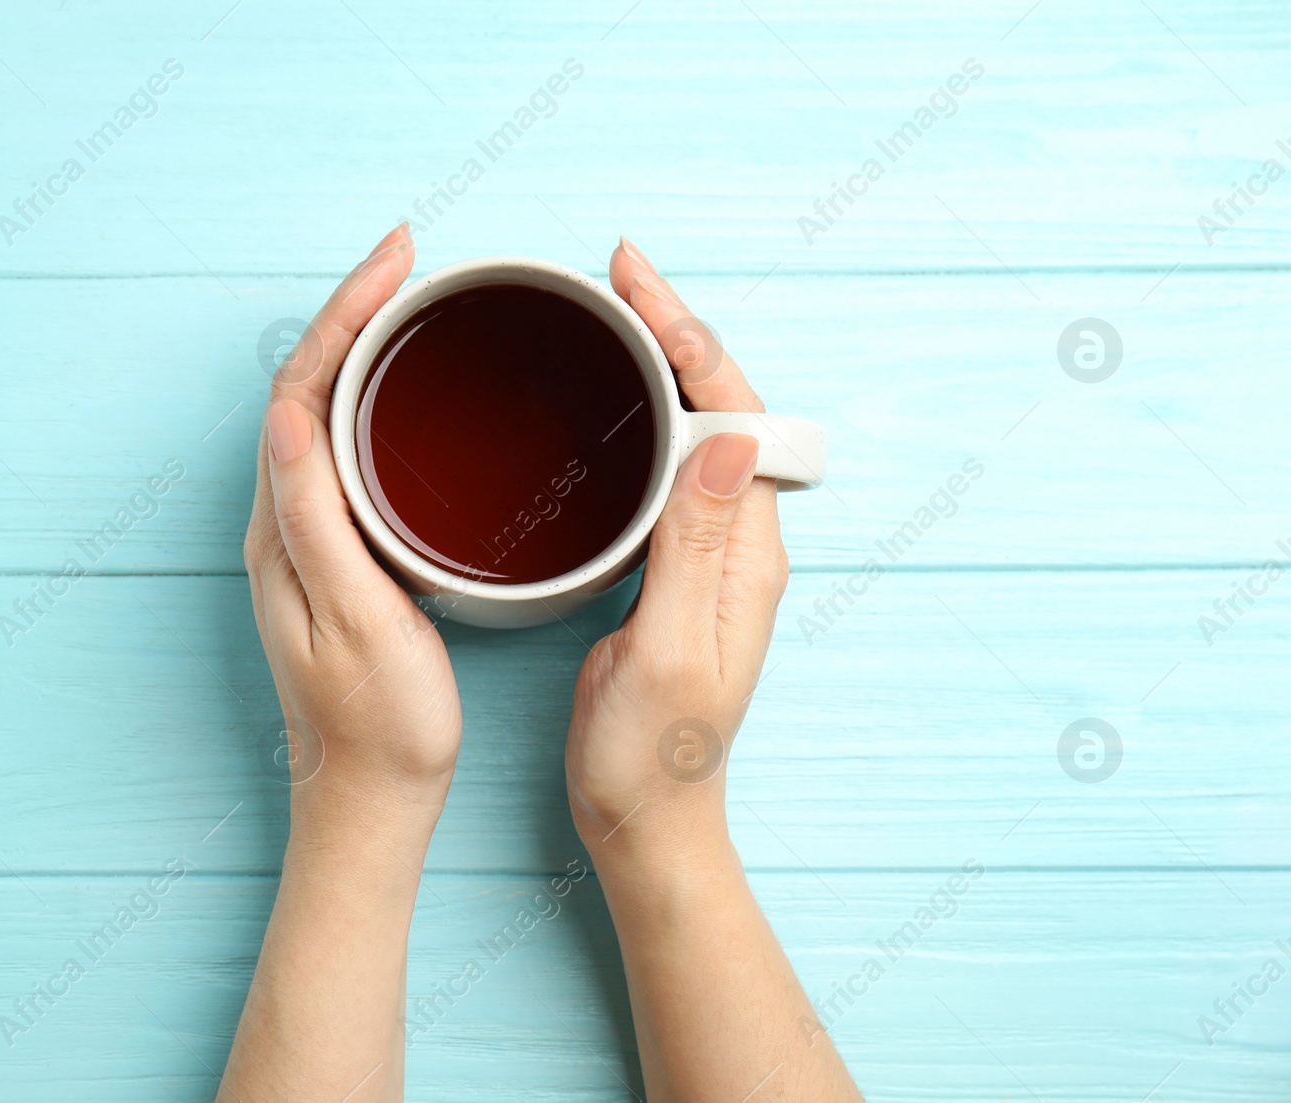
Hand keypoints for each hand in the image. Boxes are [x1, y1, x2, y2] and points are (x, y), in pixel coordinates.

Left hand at [244, 222, 460, 832]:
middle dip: (355, 314)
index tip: (398, 264)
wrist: (371, 800)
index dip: (345, 317)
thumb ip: (321, 526)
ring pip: (326, 416)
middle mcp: (283, 526)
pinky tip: (417, 400)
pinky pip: (349, 455)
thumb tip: (288, 420)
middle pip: (307, 389)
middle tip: (414, 264)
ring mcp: (309, 542)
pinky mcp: (339, 558)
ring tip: (417, 307)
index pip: (299, 393)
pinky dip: (379, 405)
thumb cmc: (378, 726)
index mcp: (284, 532)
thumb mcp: (359, 625)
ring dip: (364, 351)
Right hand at [565, 236, 787, 857]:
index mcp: (746, 554)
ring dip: (656, 368)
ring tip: (607, 316)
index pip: (735, 415)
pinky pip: (661, 474)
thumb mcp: (667, 653)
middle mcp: (736, 544)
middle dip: (672, 332)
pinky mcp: (669, 572)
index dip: (689, 339)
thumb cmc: (654, 755)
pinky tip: (600, 410)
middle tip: (614, 276)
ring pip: (690, 433)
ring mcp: (703, 557)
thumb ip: (693, 550)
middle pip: (718, 408)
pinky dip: (634, 422)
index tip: (635, 283)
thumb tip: (724, 439)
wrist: (645, 819)